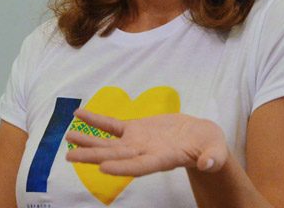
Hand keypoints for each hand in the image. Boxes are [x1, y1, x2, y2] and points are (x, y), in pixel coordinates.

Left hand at [65, 108, 227, 175]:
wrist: (201, 139)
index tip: (103, 168)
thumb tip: (210, 163)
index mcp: (163, 160)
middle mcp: (144, 153)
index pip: (140, 166)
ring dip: (88, 141)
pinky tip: (78, 115)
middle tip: (69, 158)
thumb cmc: (211, 147)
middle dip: (92, 157)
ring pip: (109, 143)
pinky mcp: (135, 130)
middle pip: (116, 157)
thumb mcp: (216, 151)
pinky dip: (95, 120)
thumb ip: (213, 158)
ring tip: (67, 138)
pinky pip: (111, 125)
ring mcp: (137, 142)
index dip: (123, 168)